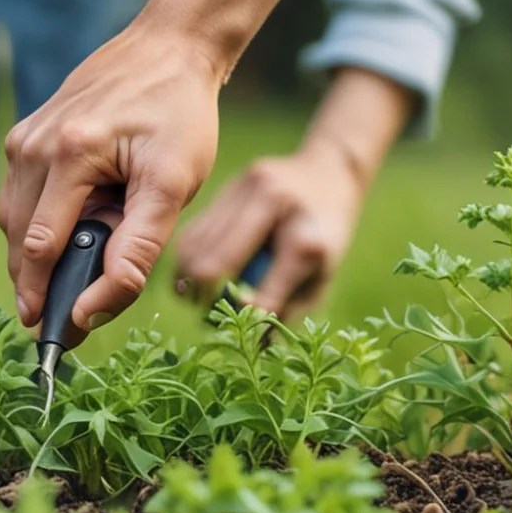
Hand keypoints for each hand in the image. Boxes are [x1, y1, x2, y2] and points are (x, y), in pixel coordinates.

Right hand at [0, 25, 223, 332]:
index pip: (40, 249)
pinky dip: (37, 223)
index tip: (49, 337)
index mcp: (69, 156)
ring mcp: (24, 139)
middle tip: (57, 318)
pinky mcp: (26, 135)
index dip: (41, 297)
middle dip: (35, 283)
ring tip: (69, 272)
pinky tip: (69, 228)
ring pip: (11, 220)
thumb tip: (93, 308)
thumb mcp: (172, 187)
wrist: (168, 50)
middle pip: (18, 240)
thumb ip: (137, 251)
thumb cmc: (178, 117)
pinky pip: (19, 195)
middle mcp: (34, 146)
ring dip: (34, 254)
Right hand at [175, 140, 363, 318]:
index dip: (247, 317)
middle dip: (203, 297)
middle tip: (204, 313)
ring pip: (196, 246)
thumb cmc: (324, 240)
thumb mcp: (321, 279)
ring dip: (187, 279)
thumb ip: (287, 309)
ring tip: (191, 297)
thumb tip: (250, 338)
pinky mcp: (227, 186)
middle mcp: (273, 207)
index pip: (266, 290)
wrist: (326, 174)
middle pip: (217, 263)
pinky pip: (193, 230)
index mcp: (307, 238)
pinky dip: (186, 257)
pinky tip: (189, 273)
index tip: (237, 330)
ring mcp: (246, 190)